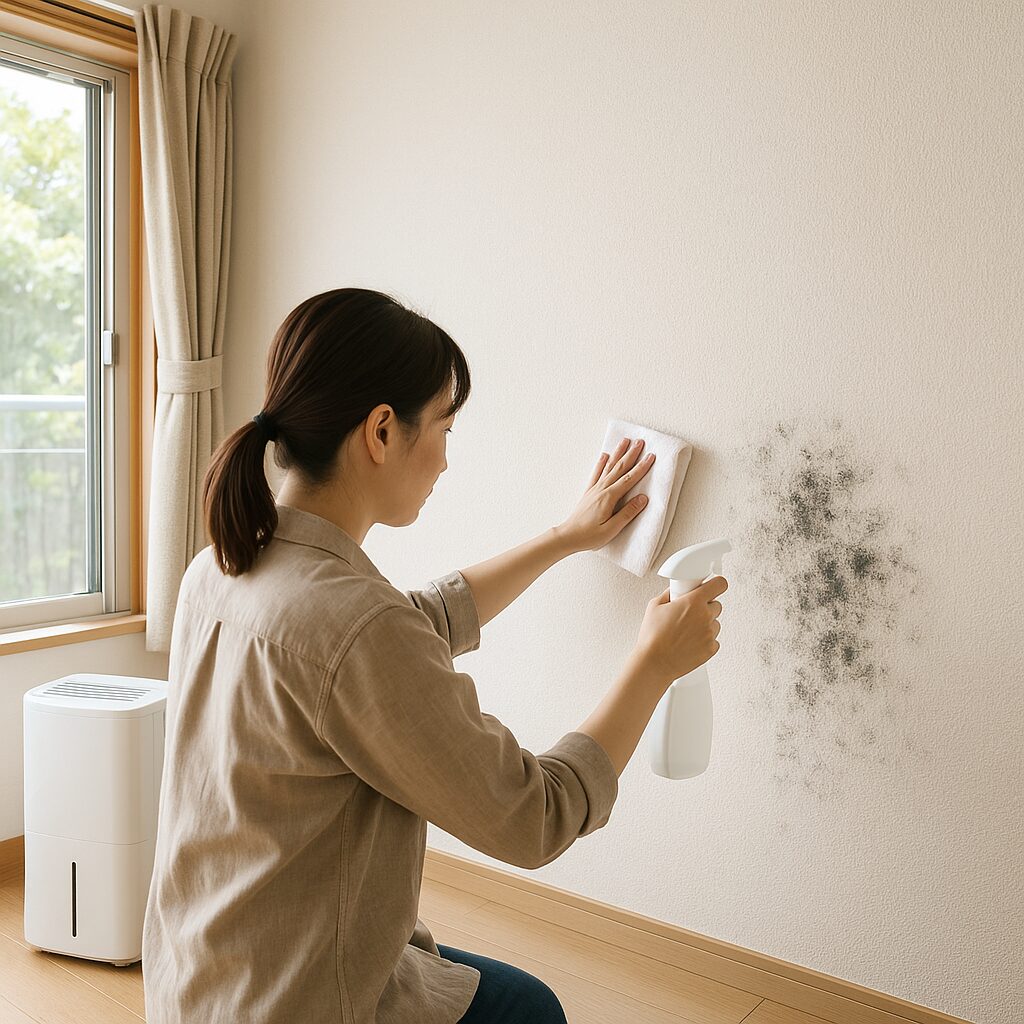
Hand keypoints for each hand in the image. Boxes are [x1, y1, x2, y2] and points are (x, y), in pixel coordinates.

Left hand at [555, 437, 655, 553]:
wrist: (568, 536)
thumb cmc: (589, 535)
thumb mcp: (612, 529)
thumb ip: (627, 513)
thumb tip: (643, 498)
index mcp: (609, 498)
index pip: (629, 479)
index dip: (641, 467)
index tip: (651, 456)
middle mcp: (601, 489)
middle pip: (619, 468)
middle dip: (631, 454)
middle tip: (640, 442)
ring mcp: (594, 489)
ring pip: (608, 466)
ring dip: (618, 453)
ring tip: (624, 441)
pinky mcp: (589, 492)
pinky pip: (596, 473)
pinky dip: (601, 463)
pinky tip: (604, 455)